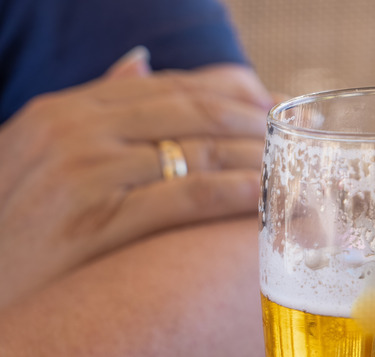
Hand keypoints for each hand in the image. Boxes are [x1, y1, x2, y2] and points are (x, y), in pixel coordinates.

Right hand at [0, 49, 272, 303]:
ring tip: (298, 168)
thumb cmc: (17, 229)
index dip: (236, 93)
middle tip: (302, 138)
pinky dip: (235, 193)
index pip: (174, 87)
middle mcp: (76, 129)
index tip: (277, 109)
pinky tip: (268, 196)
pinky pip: (186, 196)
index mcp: (68, 109)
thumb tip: (142, 65)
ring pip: (200, 150)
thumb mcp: (39, 153)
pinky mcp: (95, 222)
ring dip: (260, 157)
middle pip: (196, 112)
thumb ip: (95, 109)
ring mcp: (84, 172)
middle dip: (259, 123)